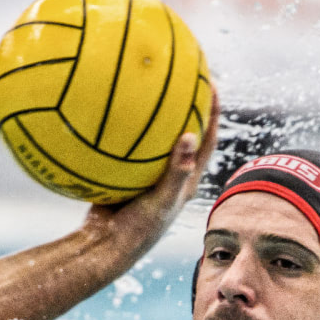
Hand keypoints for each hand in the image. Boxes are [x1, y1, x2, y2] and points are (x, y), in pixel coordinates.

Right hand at [79, 90, 221, 253]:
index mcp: (188, 179)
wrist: (106, 246)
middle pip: (185, 131)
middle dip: (187, 103)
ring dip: (155, 113)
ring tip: (147, 82)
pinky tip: (109, 107)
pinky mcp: (127, 174)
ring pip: (156, 137)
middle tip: (184, 74)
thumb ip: (176, 171)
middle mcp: (171, 173)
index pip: (208, 140)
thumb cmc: (139, 230)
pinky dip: (123, 127)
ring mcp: (149, 173)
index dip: (213, 112)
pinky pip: (127, 144)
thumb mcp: (161, 201)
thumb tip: (190, 136)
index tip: (213, 84)